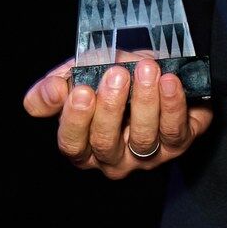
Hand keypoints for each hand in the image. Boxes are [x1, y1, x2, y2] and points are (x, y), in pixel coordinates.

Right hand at [24, 52, 210, 178]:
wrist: (159, 69)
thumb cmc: (115, 76)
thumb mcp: (81, 74)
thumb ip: (57, 85)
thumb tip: (49, 92)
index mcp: (84, 145)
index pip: (72, 144)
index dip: (75, 119)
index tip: (81, 90)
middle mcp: (113, 158)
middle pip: (105, 143)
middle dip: (110, 107)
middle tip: (116, 75)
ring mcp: (146, 156)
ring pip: (142, 138)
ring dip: (144, 101)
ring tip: (146, 70)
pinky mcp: (177, 144)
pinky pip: (174, 131)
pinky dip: (172, 105)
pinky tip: (169, 81)